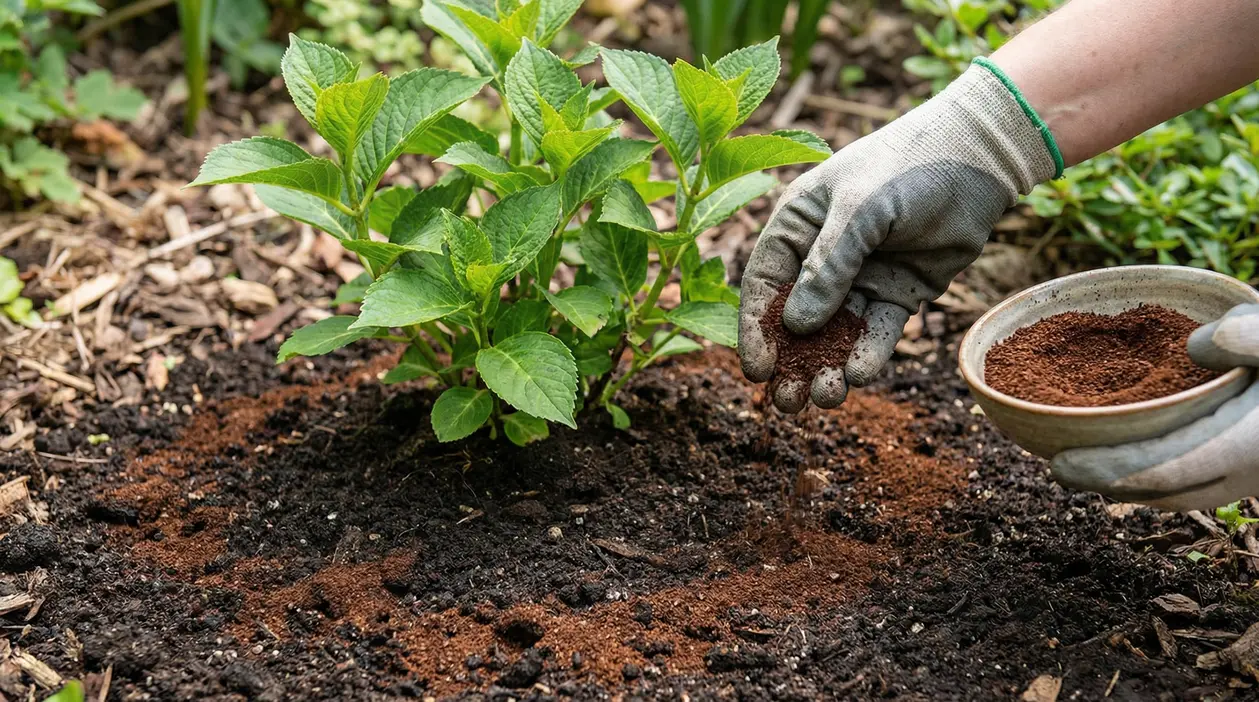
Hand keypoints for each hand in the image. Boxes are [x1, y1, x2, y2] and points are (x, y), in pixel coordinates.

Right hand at [738, 61, 1057, 411]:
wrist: (979, 159)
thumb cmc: (908, 167)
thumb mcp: (860, 210)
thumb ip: (828, 266)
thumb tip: (797, 326)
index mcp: (798, 227)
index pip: (764, 285)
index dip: (757, 329)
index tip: (757, 370)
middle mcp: (822, 256)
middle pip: (796, 320)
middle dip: (790, 362)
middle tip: (786, 402)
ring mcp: (861, 277)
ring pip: (836, 333)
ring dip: (828, 366)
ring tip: (827, 397)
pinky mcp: (898, 293)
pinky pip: (877, 331)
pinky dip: (869, 354)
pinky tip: (861, 374)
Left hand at [1051, 305, 1258, 510]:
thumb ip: (1254, 337)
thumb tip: (1197, 346)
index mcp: (1250, 443)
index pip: (1170, 468)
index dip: (1111, 470)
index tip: (1062, 464)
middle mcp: (1246, 471)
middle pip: (1164, 490)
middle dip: (1106, 482)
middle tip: (1055, 468)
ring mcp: (1245, 477)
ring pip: (1175, 493)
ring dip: (1123, 483)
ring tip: (1075, 463)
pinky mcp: (1239, 470)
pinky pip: (1187, 484)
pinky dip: (1147, 475)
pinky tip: (1116, 455)